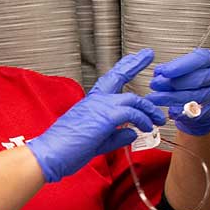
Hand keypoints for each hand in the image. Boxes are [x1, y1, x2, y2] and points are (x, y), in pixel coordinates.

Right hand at [26, 49, 166, 182]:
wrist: (50, 154)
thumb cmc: (67, 149)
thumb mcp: (98, 142)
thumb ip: (117, 135)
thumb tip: (132, 132)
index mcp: (91, 104)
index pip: (109, 81)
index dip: (122, 67)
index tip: (132, 58)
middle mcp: (94, 101)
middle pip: (118, 77)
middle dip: (134, 65)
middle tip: (146, 55)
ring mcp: (98, 107)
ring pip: (131, 98)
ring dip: (148, 109)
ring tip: (158, 119)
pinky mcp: (104, 117)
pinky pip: (131, 113)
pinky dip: (142, 120)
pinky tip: (146, 128)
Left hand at [147, 48, 209, 135]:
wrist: (207, 97)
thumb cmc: (193, 77)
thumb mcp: (184, 67)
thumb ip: (172, 68)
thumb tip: (158, 73)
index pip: (198, 60)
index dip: (180, 66)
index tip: (164, 71)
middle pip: (196, 80)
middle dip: (172, 84)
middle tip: (154, 84)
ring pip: (194, 97)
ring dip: (171, 98)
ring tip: (154, 98)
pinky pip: (196, 112)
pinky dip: (180, 112)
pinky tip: (169, 110)